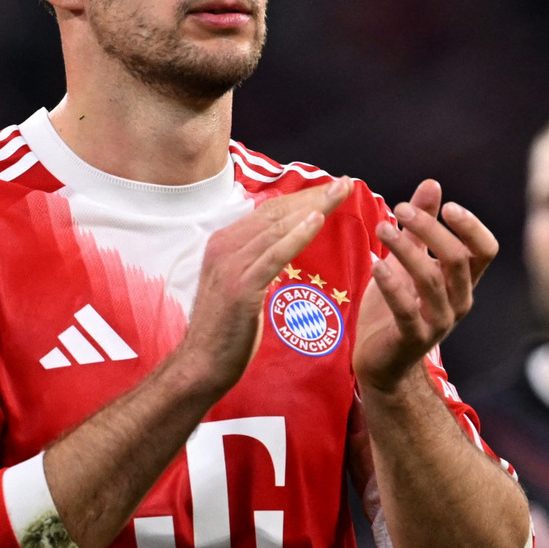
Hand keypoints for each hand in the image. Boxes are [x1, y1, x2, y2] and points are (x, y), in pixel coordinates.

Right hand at [179, 181, 346, 397]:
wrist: (201, 365)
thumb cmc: (226, 329)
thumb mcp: (240, 285)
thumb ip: (256, 261)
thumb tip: (281, 243)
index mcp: (224, 243)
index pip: (270, 212)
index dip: (302, 197)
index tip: (332, 187)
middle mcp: (224, 247)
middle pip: (276, 213)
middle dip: (314, 195)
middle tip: (346, 183)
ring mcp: (230, 265)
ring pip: (277, 227)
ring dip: (313, 207)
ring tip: (341, 192)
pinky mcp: (240, 287)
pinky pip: (273, 255)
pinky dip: (297, 235)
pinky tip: (318, 220)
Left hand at [353, 179, 499, 394]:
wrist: (381, 361)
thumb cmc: (396, 307)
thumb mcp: (409, 261)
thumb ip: (421, 227)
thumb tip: (433, 183)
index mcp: (463, 282)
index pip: (485, 250)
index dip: (471, 227)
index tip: (447, 206)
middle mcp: (459, 301)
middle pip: (457, 258)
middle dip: (429, 229)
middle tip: (399, 209)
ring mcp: (438, 322)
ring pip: (431, 279)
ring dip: (405, 249)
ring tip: (382, 228)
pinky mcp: (413, 339)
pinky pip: (406, 309)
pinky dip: (391, 284)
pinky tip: (376, 263)